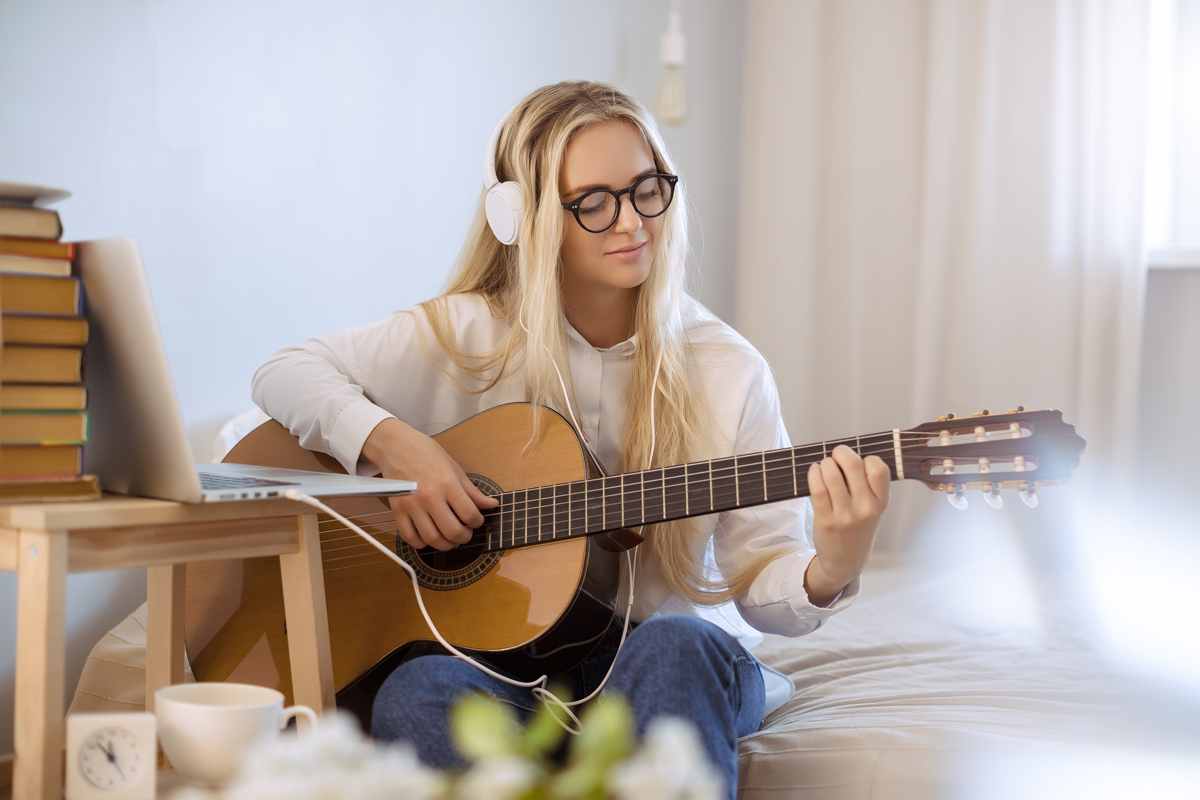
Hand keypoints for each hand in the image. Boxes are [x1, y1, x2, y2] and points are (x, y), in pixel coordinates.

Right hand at [362, 418, 497, 551]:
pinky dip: (421, 544)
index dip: (477, 522)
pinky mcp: (397, 510)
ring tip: (450, 540)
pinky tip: (429, 538)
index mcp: (447, 484)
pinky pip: (410, 537)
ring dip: (445, 545)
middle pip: (452, 531)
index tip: (477, 521)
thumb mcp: (454, 467)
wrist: (395, 446)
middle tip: (466, 534)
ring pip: (432, 538)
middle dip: (464, 538)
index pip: (469, 514)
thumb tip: (491, 504)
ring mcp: (412, 505)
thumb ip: (472, 491)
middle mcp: (430, 497)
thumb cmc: (425, 453)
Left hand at [804, 445, 889, 605]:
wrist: (845, 563)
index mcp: (881, 503)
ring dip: (825, 463)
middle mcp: (865, 508)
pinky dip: (813, 473)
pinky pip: (817, 488)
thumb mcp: (875, 511)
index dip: (866, 459)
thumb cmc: (858, 531)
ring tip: (823, 467)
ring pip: (831, 474)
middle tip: (836, 456)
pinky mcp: (825, 520)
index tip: (858, 464)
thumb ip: (869, 487)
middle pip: (852, 464)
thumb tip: (850, 456)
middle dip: (840, 452)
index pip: (878, 468)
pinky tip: (814, 472)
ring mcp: (845, 515)